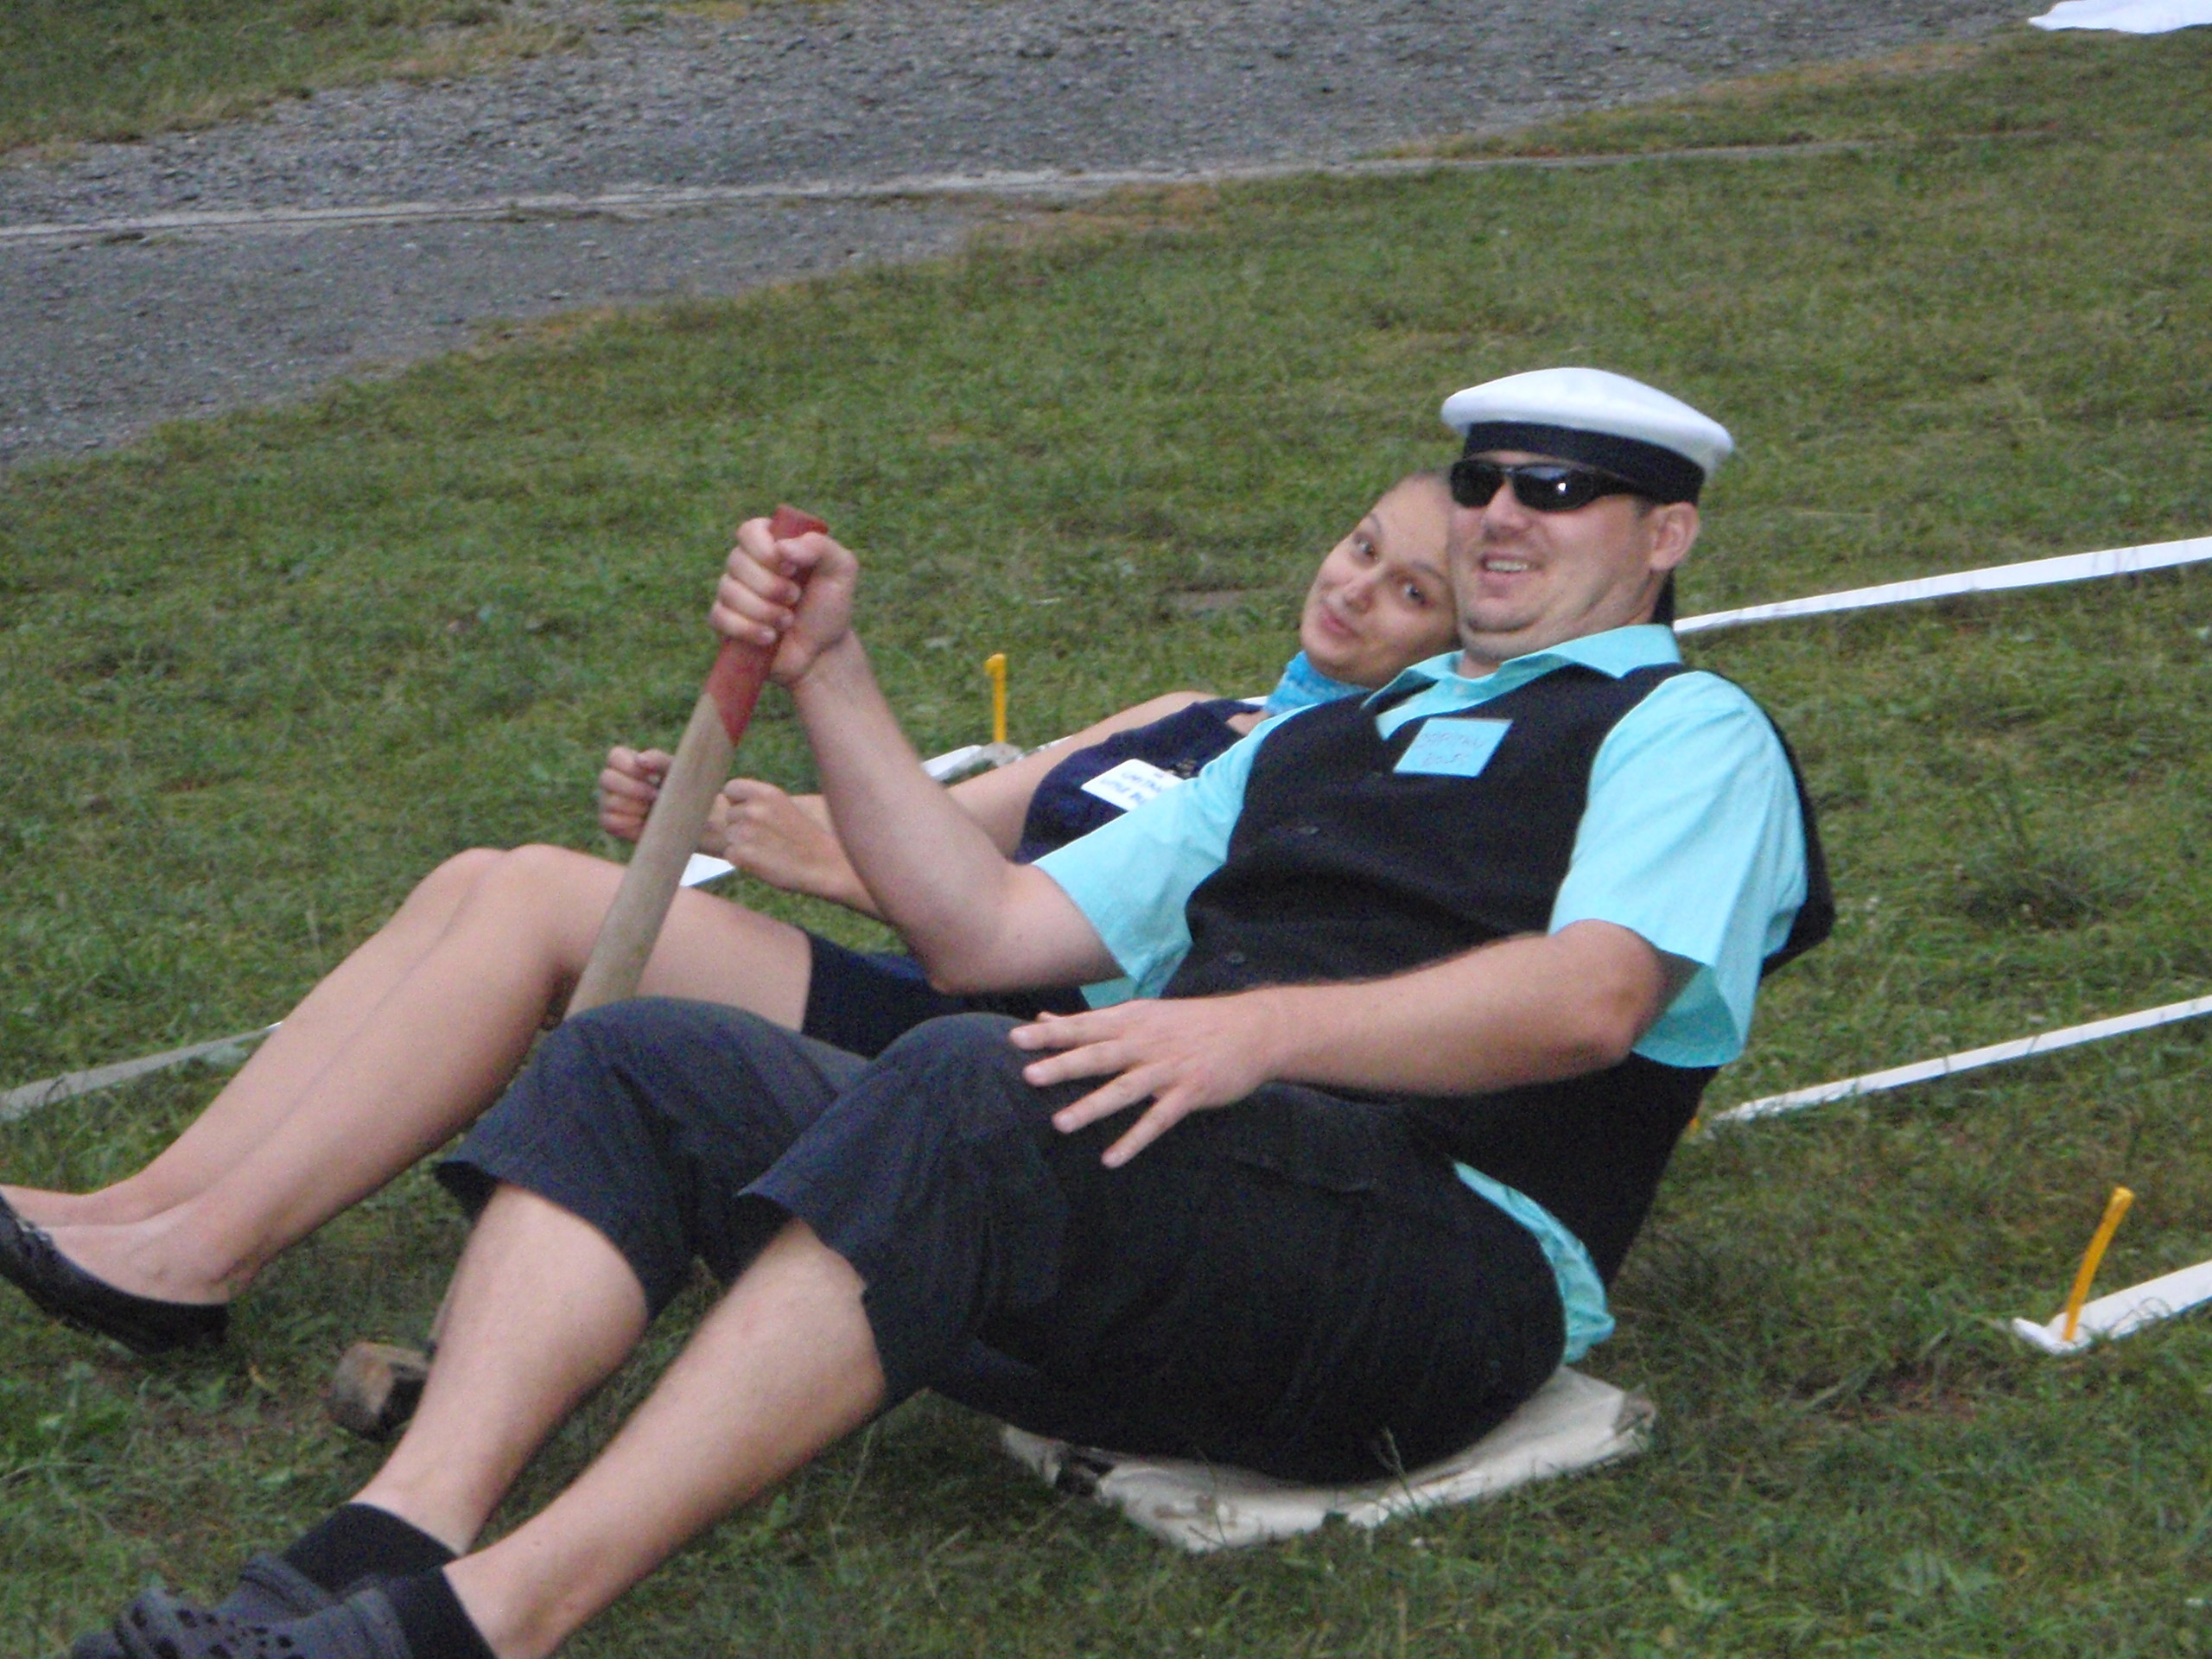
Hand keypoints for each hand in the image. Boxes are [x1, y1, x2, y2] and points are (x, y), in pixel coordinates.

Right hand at [599, 746, 732, 852]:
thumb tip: (640, 759)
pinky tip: (644, 822)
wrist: (687, 819)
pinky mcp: (609, 822)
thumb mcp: (675, 772)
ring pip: (609, 802)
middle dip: (634, 789)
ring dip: (635, 807)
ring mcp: (608, 801)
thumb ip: (660, 760)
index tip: (650, 776)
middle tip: (655, 796)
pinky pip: (610, 822)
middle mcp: (612, 780)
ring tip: (652, 810)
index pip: (614, 756)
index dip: (630, 766)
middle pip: (606, 778)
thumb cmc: (681, 789)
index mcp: (627, 763)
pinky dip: (630, 823)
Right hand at [707, 515, 858, 685]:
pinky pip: (719, 617)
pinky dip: (746, 628)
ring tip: (788, 622)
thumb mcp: (840, 570)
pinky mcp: (725, 621)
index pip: (750, 531)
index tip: (790, 569)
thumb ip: (820, 547)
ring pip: (729, 591)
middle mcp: (747, 564)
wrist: (821, 652)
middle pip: (737, 561)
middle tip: (795, 599)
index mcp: (771, 543)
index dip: (764, 549)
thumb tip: (782, 547)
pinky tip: (769, 637)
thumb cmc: (829, 608)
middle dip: (770, 586)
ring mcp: (732, 592)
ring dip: (763, 610)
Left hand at [718, 780, 859, 903]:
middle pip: (729, 815)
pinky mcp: (743, 854)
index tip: (752, 813)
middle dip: (741, 825)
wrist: (825, 865)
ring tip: (768, 850)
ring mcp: (747, 832)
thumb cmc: (805, 837)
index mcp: (766, 793)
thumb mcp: (785, 807)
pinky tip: (764, 861)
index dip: (737, 801)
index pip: (731, 788)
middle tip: (767, 837)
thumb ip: (758, 802)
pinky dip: (742, 860)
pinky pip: (730, 854)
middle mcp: (754, 809)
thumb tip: (723, 800)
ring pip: (728, 836)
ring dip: (741, 844)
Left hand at [1007, 996, 1289, 1167]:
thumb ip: (1094, 1023)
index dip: (1051, 1033)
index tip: (1015, 1039)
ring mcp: (1169, 1069)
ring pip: (1124, 1089)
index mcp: (1133, 1020)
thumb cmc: (1192, 1022)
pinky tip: (1111, 1158)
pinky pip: (1158, 1120)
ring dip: (1092, 1106)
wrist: (1253, 1029)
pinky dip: (1134, 1139)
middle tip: (1029, 1076)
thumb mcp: (1143, 1014)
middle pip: (1100, 1054)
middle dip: (1064, 1065)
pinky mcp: (1190, 1093)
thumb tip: (1045, 1020)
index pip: (1086, 1026)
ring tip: (1060, 1123)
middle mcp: (1147, 1042)